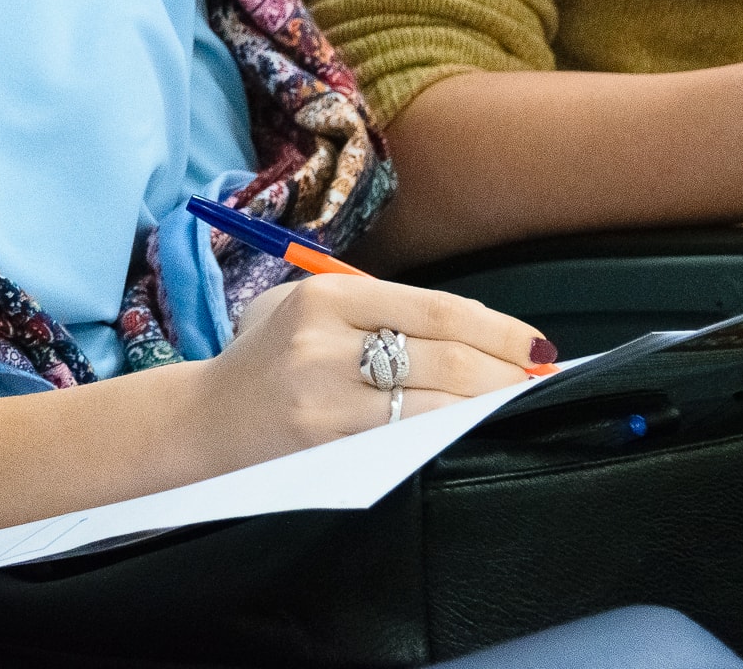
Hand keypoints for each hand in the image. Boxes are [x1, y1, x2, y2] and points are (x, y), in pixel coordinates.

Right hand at [204, 273, 549, 465]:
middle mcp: (324, 343)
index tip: (536, 346)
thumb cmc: (265, 361)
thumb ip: (376, 310)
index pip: (436, 308)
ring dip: (489, 405)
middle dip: (506, 372)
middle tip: (538, 380)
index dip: (499, 329)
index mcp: (323, 297)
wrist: (204, 421)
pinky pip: (413, 439)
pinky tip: (471, 427)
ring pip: (439, 402)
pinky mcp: (331, 445)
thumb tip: (475, 329)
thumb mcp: (302, 309)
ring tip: (515, 402)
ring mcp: (328, 399)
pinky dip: (453, 432)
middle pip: (447, 356)